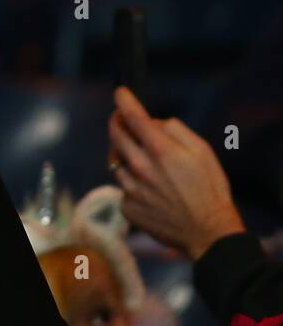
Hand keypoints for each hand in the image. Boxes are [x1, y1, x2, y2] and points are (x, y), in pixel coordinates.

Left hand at [108, 86, 244, 260]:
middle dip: (116, 121)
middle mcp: (141, 168)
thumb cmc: (210, 189)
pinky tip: (150, 190)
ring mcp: (131, 189)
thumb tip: (152, 123)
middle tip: (120, 118)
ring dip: (124, 154)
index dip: (124, 100)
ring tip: (143, 160)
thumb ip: (174, 130)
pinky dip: (131, 182)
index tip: (120, 92)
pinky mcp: (127, 207)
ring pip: (116, 161)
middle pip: (115, 135)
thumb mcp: (202, 151)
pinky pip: (122, 186)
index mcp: (161, 151)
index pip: (133, 117)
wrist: (208, 234)